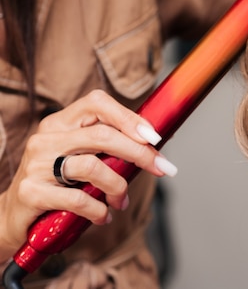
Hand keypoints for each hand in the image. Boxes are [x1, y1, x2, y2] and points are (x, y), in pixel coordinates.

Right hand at [0, 90, 175, 253]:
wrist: (17, 215)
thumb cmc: (60, 184)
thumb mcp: (81, 157)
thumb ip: (109, 147)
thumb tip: (153, 145)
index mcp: (61, 123)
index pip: (97, 103)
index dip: (130, 117)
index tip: (155, 138)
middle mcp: (47, 138)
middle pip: (102, 135)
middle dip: (139, 153)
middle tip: (160, 168)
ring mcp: (37, 164)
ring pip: (92, 166)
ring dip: (117, 186)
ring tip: (121, 201)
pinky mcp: (31, 192)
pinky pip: (77, 199)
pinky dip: (98, 209)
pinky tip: (103, 216)